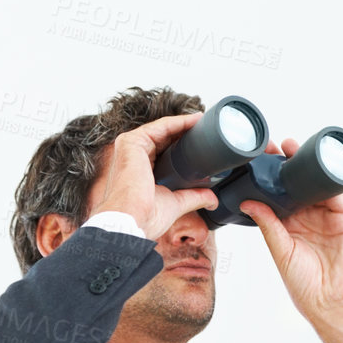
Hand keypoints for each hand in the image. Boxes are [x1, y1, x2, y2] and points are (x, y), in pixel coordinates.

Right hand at [89, 112, 218, 238]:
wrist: (131, 221)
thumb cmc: (144, 217)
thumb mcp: (176, 204)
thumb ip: (193, 197)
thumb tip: (212, 199)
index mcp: (139, 170)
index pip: (163, 151)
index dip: (183, 145)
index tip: (204, 142)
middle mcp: (132, 157)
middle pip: (163, 139)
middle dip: (186, 133)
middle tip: (209, 130)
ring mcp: (130, 148)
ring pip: (162, 130)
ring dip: (185, 124)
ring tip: (206, 123)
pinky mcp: (131, 142)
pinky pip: (160, 127)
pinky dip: (178, 122)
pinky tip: (195, 121)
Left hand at [239, 138, 342, 342]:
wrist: (333, 301)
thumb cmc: (305, 286)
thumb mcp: (281, 251)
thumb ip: (268, 225)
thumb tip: (248, 202)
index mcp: (287, 228)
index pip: (275, 197)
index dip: (266, 180)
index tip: (253, 162)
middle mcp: (306, 219)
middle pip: (294, 186)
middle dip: (284, 166)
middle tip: (270, 147)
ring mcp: (326, 217)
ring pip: (314, 185)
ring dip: (304, 166)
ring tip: (291, 147)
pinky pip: (336, 193)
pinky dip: (328, 177)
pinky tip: (319, 162)